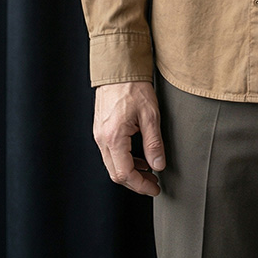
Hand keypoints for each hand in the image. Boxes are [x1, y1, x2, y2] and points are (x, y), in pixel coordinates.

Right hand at [93, 80, 165, 195]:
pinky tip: (139, 158)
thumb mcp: (150, 115)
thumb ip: (154, 143)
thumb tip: (158, 165)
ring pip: (112, 164)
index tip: (155, 188)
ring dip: (130, 172)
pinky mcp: (101, 130)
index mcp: (113, 137)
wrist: (119, 69)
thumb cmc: (134, 88)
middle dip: (136, 183)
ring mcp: (99, 135)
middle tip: (154, 184)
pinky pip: (110, 153)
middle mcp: (102, 139)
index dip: (141, 185)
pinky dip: (125, 160)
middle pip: (116, 173)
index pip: (125, 173)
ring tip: (150, 172)